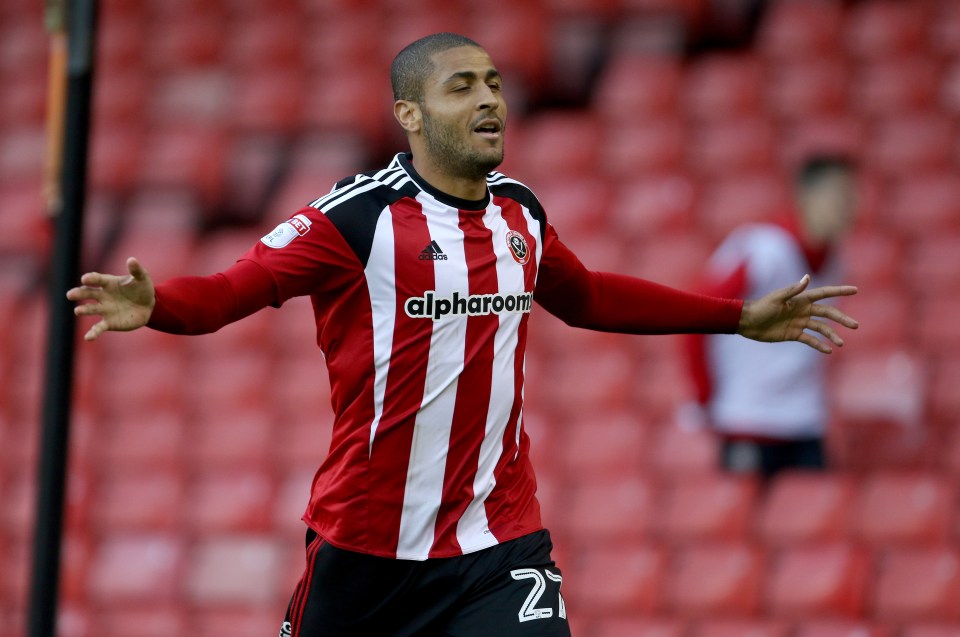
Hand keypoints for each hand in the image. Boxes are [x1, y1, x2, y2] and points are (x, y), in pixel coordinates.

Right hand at [66, 257, 155, 340]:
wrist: (148, 306)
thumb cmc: (142, 289)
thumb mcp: (142, 278)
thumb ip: (137, 270)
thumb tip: (132, 259)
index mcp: (108, 283)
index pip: (97, 279)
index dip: (91, 278)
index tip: (86, 278)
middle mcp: (102, 296)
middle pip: (88, 293)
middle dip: (79, 293)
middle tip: (70, 295)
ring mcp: (104, 309)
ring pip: (90, 309)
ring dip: (84, 310)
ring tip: (78, 311)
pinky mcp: (109, 322)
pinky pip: (98, 327)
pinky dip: (93, 333)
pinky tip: (88, 338)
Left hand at [738, 275, 857, 352]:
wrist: (748, 322)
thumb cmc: (761, 307)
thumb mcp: (777, 298)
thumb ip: (793, 290)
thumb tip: (808, 277)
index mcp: (801, 299)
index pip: (824, 294)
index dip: (840, 291)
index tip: (855, 290)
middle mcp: (803, 310)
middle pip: (828, 314)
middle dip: (842, 319)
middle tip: (855, 325)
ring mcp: (799, 323)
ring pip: (821, 328)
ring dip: (832, 335)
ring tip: (840, 344)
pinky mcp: (794, 334)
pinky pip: (810, 340)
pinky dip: (819, 345)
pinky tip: (828, 350)